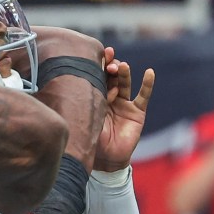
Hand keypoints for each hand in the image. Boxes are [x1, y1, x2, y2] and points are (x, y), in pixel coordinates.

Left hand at [95, 49, 154, 171]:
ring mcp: (124, 104)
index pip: (96, 78)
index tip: (98, 55)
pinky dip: (147, 84)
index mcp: (94, 98)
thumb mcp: (85, 120)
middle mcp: (109, 98)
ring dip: (124, 73)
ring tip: (122, 66)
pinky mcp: (137, 111)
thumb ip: (83, 105)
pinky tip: (149, 73)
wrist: (107, 159)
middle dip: (111, 67)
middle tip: (109, 62)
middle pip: (111, 77)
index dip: (98, 66)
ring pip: (124, 83)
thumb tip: (64, 88)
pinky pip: (144, 95)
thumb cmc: (91, 141)